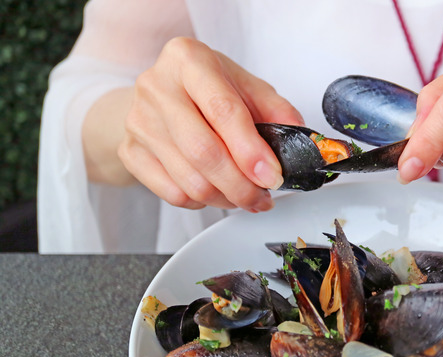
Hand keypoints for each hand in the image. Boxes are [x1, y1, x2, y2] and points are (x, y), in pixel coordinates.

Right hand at [118, 37, 302, 210]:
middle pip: (203, 152)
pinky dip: (202, 202)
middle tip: (263, 197)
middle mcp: (157, 87)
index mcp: (189, 60)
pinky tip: (217, 193)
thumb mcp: (245, 86)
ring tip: (247, 197)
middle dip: (241, 185)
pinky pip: (172, 193)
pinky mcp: (130, 152)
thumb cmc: (207, 88)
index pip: (223, 110)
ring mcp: (138, 121)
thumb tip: (302, 142)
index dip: (250, 150)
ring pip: (189, 180)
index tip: (272, 176)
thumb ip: (276, 110)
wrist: (160, 93)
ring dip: (226, 199)